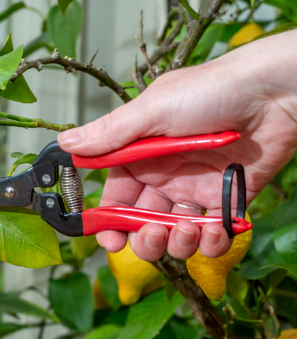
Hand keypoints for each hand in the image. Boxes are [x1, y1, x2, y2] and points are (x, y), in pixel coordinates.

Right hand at [58, 30, 296, 260]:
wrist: (273, 93)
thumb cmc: (210, 92)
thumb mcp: (152, 111)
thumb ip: (110, 136)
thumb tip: (67, 145)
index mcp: (142, 158)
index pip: (117, 198)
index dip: (109, 222)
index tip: (108, 240)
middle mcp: (165, 178)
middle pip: (142, 224)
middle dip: (143, 240)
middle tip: (151, 235)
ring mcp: (195, 193)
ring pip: (174, 236)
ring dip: (176, 243)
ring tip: (186, 229)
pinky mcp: (225, 203)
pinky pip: (212, 236)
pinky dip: (211, 243)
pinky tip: (214, 231)